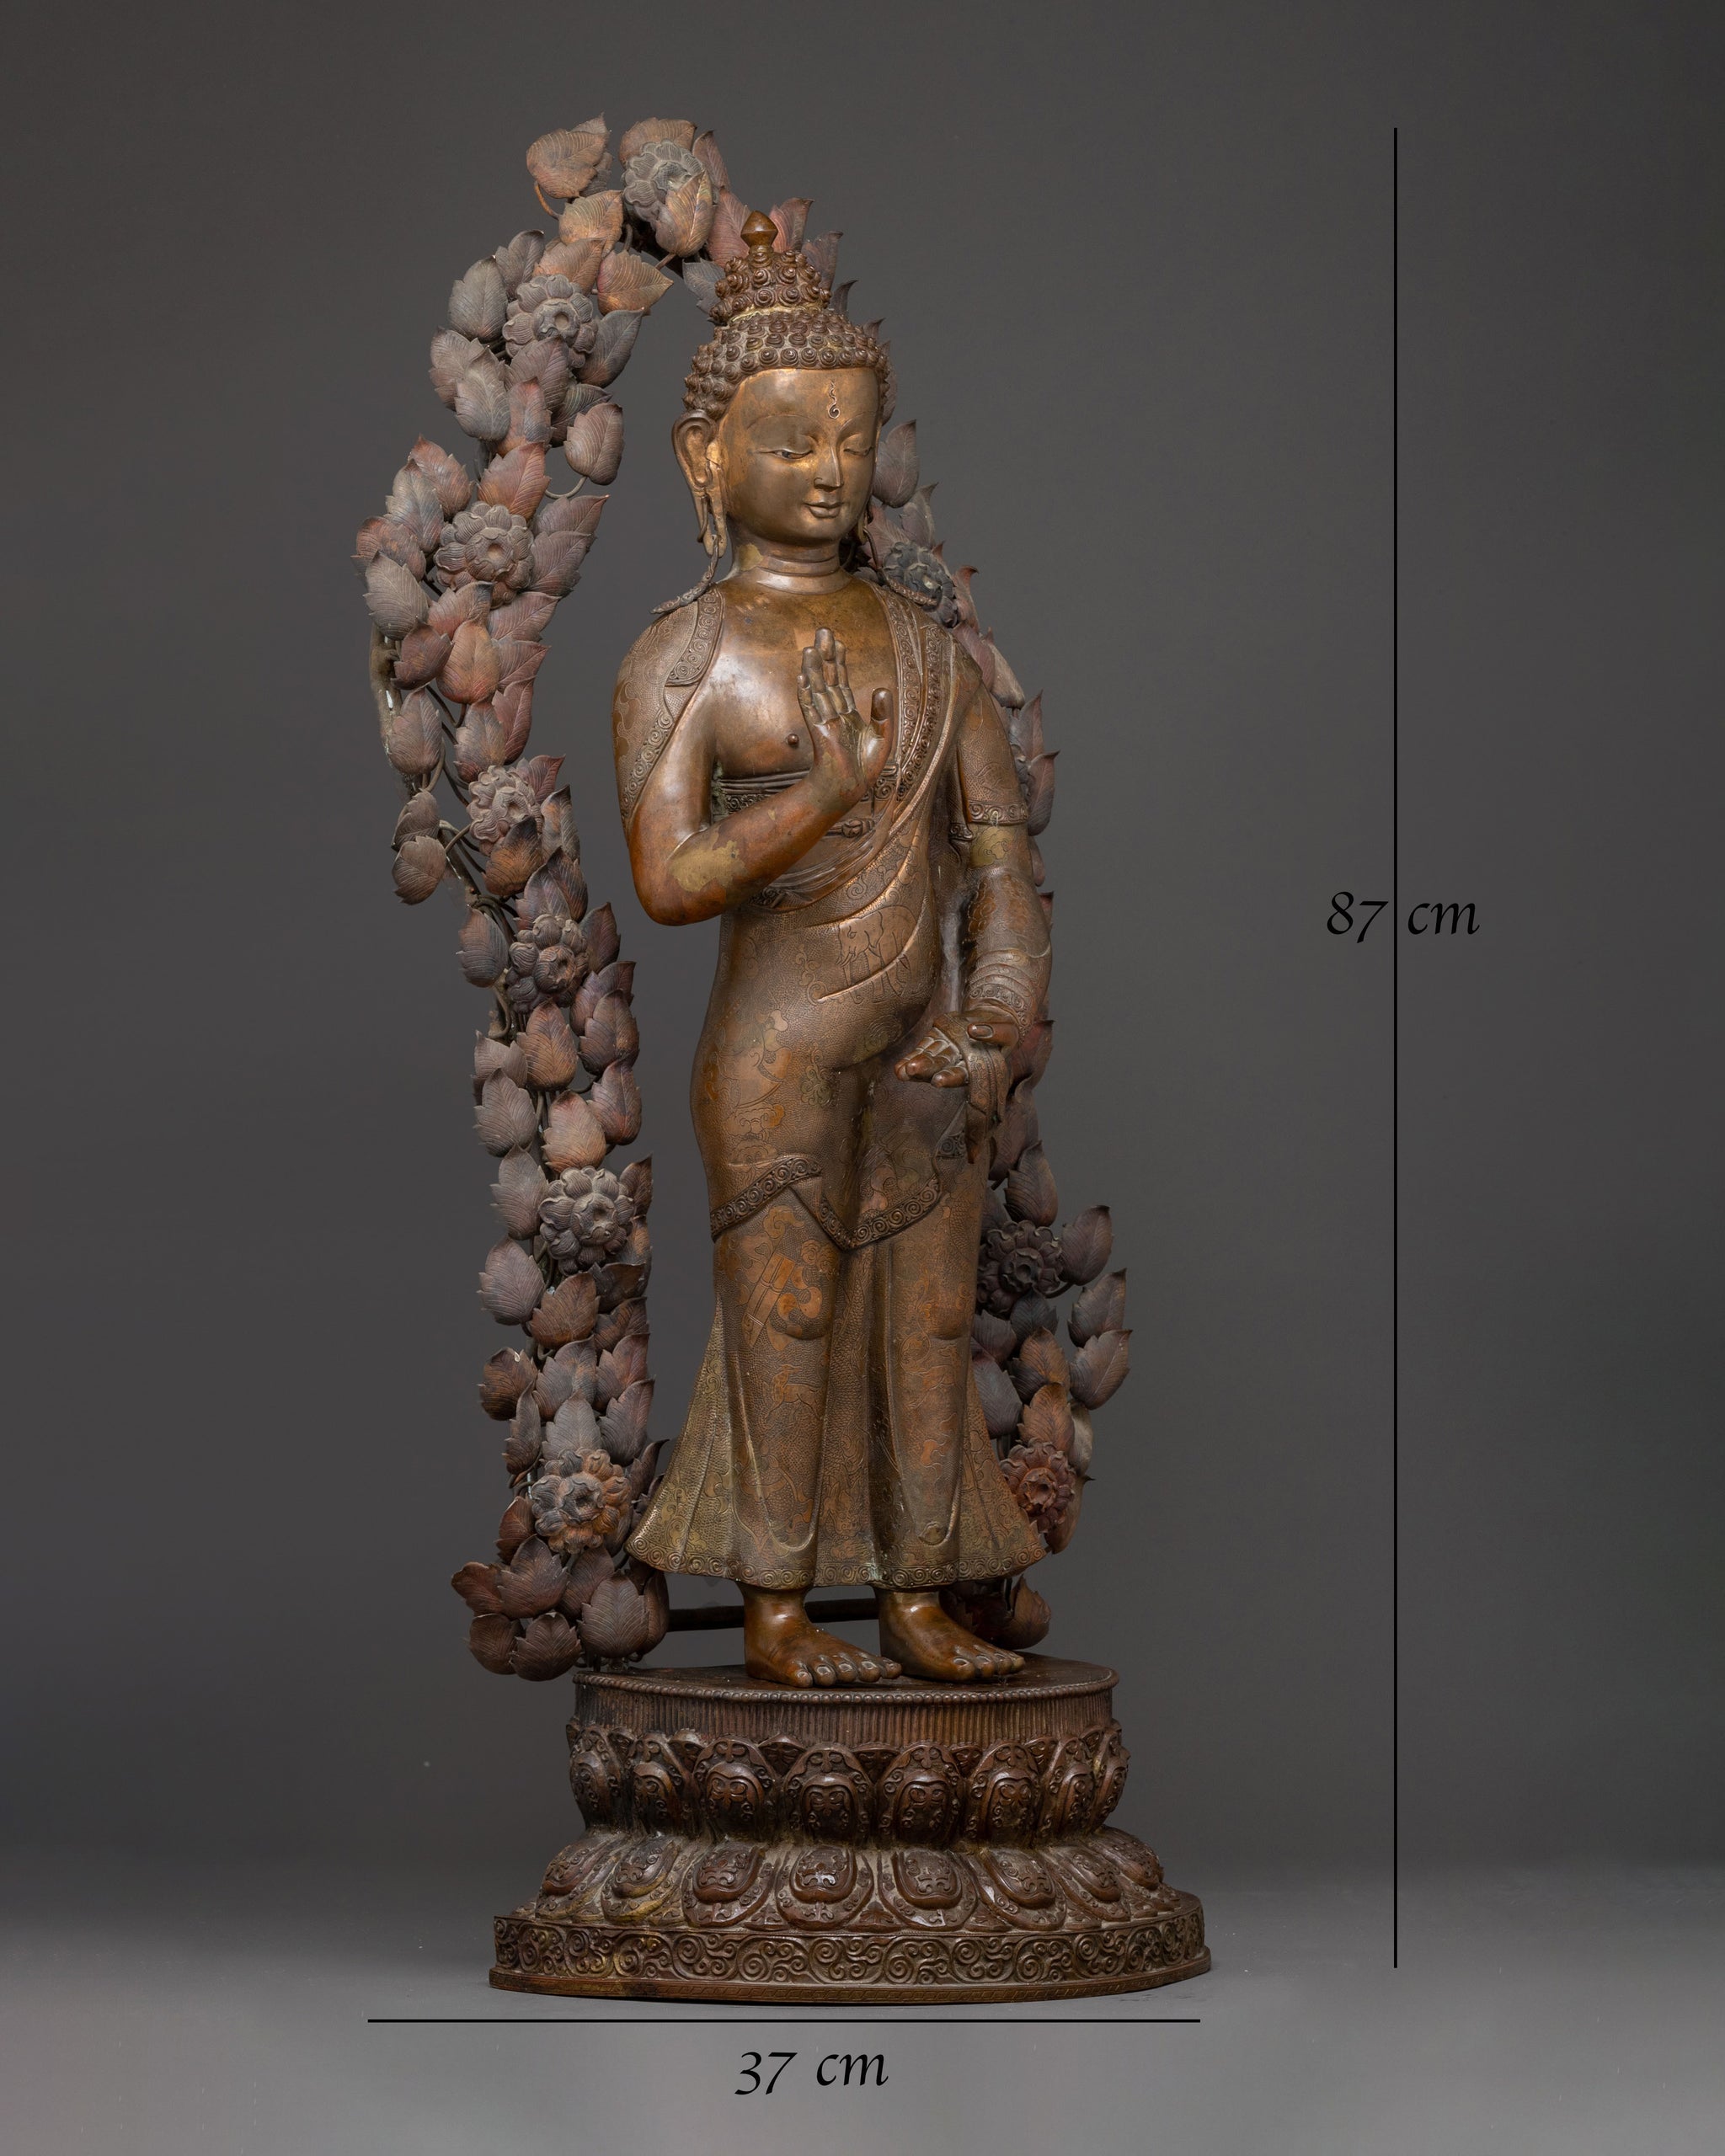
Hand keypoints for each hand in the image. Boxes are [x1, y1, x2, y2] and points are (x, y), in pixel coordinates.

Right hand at [799, 627, 890, 814]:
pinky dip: (806, 694)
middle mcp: (834, 714)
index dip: (840, 662)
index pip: (842, 682)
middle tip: (822, 631)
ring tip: (809, 648)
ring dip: (813, 670)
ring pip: (817, 691)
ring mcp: (825, 722)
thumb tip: (884, 687)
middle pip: (828, 679)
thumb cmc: (863, 769)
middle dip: (825, 656)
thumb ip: (883, 712)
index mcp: (848, 714)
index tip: (838, 642)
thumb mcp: (882, 737)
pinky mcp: (820, 733)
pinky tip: (802, 678)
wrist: (849, 790)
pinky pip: (811, 710)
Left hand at [894, 1006, 1020, 1086]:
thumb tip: (973, 1030)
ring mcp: (945, 1052)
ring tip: (901, 1071)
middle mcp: (958, 1063)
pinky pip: (922, 1050)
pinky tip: (899, 1067)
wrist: (993, 1019)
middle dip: (926, 1071)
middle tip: (912, 1071)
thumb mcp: (1009, 1030)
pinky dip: (910, 1058)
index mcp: (977, 1067)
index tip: (938, 1081)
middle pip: (940, 1069)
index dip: (950, 1078)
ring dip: (914, 1067)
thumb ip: (996, 1033)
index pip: (962, 1075)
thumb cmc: (1004, 1029)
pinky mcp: (936, 1040)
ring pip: (928, 1061)